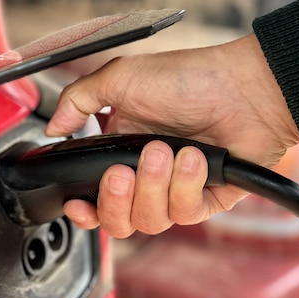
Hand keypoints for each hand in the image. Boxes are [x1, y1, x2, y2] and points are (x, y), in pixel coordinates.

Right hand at [45, 34, 298, 237]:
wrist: (246, 88)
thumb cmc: (189, 78)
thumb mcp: (120, 77)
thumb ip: (77, 100)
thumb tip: (52, 127)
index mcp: (120, 149)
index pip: (94, 198)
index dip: (83, 211)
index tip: (79, 205)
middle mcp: (145, 175)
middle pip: (117, 220)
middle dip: (116, 200)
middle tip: (123, 171)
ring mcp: (175, 189)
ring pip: (148, 220)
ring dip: (153, 187)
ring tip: (166, 153)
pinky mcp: (205, 200)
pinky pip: (183, 214)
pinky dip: (186, 185)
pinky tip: (195, 158)